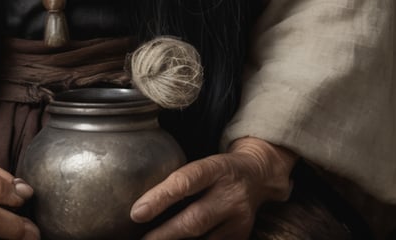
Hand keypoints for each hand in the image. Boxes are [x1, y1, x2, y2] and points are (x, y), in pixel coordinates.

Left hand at [130, 136, 296, 239]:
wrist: (258, 175)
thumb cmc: (217, 170)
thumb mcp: (202, 163)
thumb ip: (179, 179)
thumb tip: (141, 203)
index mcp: (216, 168)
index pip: (185, 182)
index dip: (159, 198)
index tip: (136, 212)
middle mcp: (229, 195)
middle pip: (194, 219)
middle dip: (164, 233)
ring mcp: (238, 220)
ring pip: (203, 239)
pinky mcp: (241, 237)